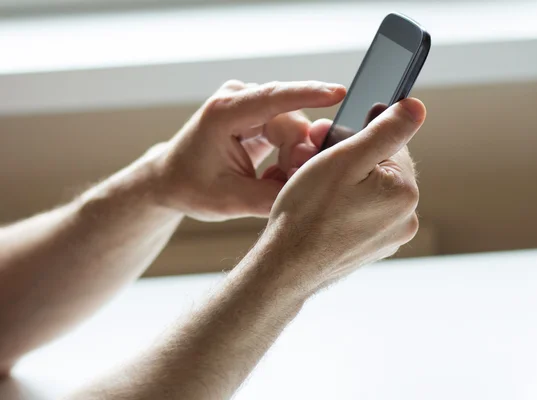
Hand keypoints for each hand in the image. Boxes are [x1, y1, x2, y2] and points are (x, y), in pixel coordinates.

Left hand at [149, 80, 345, 220]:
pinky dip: (287, 154)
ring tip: (273, 181)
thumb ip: (272, 197)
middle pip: (291, 120)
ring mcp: (248, 102)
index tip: (339, 93)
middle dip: (297, 155)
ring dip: (292, 157)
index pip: (274, 98)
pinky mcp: (257, 111)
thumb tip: (311, 189)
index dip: (308, 94)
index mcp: (224, 113)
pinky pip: (288, 130)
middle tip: (285, 184)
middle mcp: (237, 98)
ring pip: (294, 127)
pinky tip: (273, 172)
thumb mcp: (230, 202)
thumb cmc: (191, 187)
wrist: (170, 179)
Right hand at [259, 98, 425, 293]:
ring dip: (347, 184)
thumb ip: (385, 130)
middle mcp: (406, 218)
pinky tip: (323, 213)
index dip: (356, 138)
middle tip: (316, 166)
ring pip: (370, 191)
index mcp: (405, 193)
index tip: (329, 146)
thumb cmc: (308, 212)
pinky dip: (345, 208)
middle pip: (381, 168)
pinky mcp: (373, 248)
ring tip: (317, 193)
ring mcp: (390, 237)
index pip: (391, 144)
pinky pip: (363, 214)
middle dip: (350, 161)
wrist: (287, 266)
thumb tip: (416, 108)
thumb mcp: (345, 159)